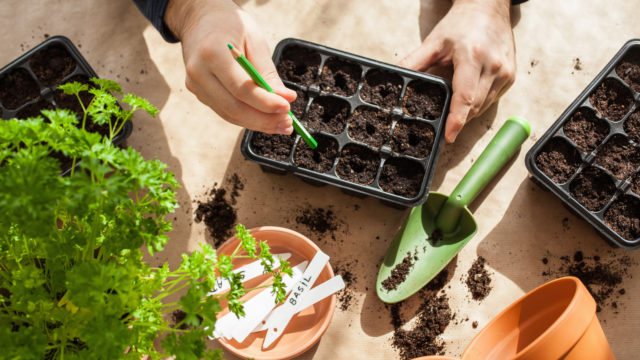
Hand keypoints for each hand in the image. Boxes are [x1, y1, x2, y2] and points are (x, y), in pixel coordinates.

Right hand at [165, 0, 295, 133]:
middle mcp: (199, 72)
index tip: (286, 108)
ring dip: (257, 123)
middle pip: (234, 107)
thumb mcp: (254, 40)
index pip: (241, 88)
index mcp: (212, 53)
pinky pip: (225, 111)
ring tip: (281, 124)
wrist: (200, 18)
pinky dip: (247, 118)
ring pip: (229, 114)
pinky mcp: (198, 92)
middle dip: (264, 119)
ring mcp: (195, 85)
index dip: (265, 103)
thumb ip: (268, 72)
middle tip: (287, 123)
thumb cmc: (230, 24)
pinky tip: (265, 119)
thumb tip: (285, 98)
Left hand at [400, 0, 514, 142]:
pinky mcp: (510, 76)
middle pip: (475, 106)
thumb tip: (395, 78)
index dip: (456, 119)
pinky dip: (478, 104)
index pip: (466, 96)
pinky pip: (492, 99)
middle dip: (459, 119)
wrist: (488, 8)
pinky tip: (467, 100)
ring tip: (453, 115)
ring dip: (468, 113)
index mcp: (472, 57)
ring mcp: (505, 72)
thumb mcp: (433, 43)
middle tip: (444, 129)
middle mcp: (493, 66)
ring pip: (485, 106)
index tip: (449, 135)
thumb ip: (413, 62)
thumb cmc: (461, 24)